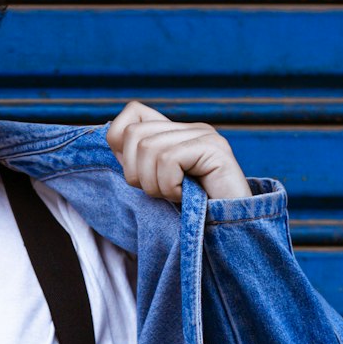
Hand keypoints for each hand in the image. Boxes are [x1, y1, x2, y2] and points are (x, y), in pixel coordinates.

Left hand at [106, 101, 250, 203]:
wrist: (229, 230)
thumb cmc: (191, 214)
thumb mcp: (156, 185)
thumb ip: (139, 162)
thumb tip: (113, 141)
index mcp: (175, 133)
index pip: (133, 112)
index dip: (120, 143)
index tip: (137, 172)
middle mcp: (190, 128)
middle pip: (133, 134)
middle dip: (137, 174)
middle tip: (162, 191)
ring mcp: (204, 135)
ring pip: (148, 148)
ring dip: (155, 185)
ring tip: (177, 195)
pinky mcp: (214, 148)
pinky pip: (169, 160)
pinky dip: (170, 187)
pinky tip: (188, 195)